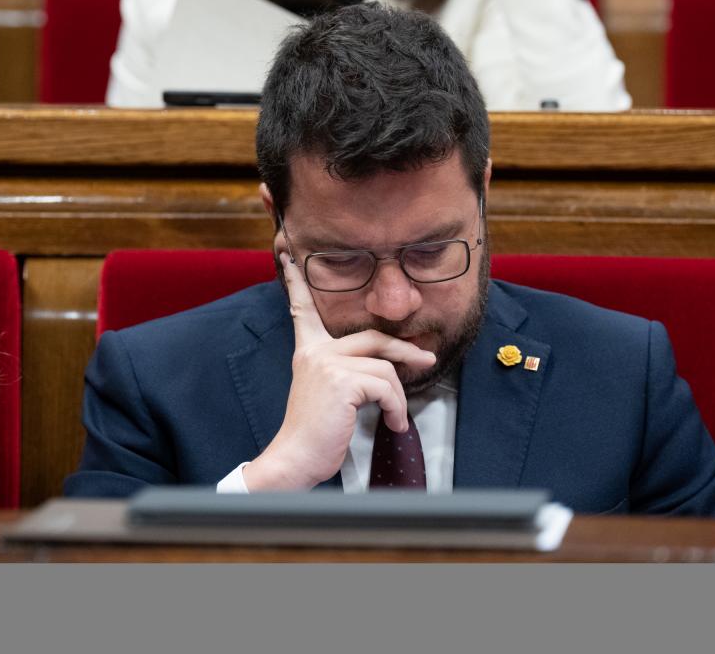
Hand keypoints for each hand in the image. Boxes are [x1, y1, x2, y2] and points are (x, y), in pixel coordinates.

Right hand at [241, 256, 436, 490]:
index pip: (302, 310)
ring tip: (395, 417)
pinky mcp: (341, 380)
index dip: (295, 282)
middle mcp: (315, 351)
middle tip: (426, 358)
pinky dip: (396, 407)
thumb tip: (388, 365)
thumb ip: (347, 370)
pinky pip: (386, 386)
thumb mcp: (328, 392)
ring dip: (399, 396)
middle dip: (405, 348)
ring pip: (385, 367)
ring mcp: (327, 363)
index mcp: (308, 351)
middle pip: (373, 336)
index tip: (288, 256)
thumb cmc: (315, 432)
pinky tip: (392, 423)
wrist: (295, 458)